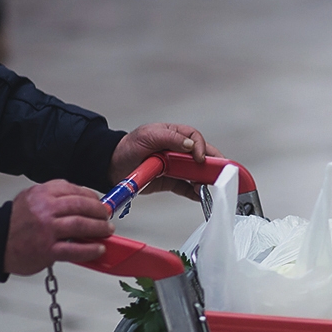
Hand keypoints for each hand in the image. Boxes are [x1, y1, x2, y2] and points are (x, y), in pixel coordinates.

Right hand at [4, 180, 113, 275]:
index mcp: (41, 194)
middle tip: (106, 217)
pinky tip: (98, 249)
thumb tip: (81, 200)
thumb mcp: (30, 199)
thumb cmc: (14, 223)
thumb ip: (52, 196)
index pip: (74, 190)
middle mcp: (44, 209)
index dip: (92, 197)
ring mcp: (46, 230)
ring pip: (81, 225)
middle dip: (99, 212)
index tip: (99, 203)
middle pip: (82, 206)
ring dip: (99, 228)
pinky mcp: (47, 249)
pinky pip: (75, 249)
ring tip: (106, 231)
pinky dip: (90, 249)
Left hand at [107, 123, 222, 200]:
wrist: (112, 167)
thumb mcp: (147, 136)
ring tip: (208, 188)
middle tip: (219, 174)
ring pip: (197, 173)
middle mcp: (178, 151)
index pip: (195, 139)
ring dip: (205, 181)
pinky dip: (195, 193)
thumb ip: (169, 137)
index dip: (202, 148)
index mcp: (174, 135)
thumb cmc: (128, 147)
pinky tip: (201, 196)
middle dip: (212, 166)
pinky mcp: (172, 181)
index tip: (200, 159)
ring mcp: (176, 167)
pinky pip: (187, 188)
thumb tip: (190, 144)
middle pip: (202, 157)